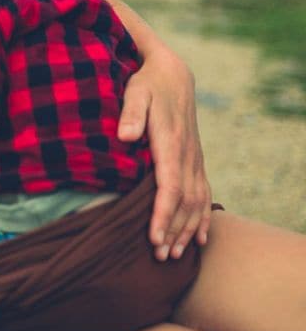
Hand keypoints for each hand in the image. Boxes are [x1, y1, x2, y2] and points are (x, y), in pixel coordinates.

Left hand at [118, 50, 210, 260]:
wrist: (172, 73)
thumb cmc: (147, 83)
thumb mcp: (135, 91)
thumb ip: (130, 112)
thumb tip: (126, 136)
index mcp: (171, 144)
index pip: (169, 187)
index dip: (161, 214)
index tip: (152, 237)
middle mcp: (187, 156)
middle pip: (184, 202)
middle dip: (173, 230)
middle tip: (159, 257)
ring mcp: (194, 159)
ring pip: (197, 202)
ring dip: (187, 230)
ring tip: (174, 256)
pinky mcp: (194, 160)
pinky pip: (204, 194)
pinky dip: (203, 218)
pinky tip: (199, 240)